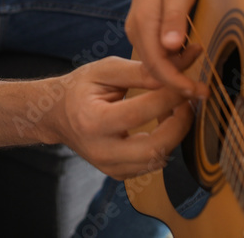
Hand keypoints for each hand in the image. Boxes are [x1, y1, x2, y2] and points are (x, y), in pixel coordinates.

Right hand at [45, 50, 200, 179]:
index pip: (140, 113)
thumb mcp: (104, 70)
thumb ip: (140, 72)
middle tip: (188, 101)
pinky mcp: (117, 173)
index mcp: (92, 121)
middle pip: (154, 148)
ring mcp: (108, 166)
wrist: (55, 114)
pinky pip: (151, 164)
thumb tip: (176, 72)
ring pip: (156, 160)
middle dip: (180, 125)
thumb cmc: (80, 87)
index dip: (169, 98)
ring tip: (175, 109)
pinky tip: (162, 123)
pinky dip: (163, 144)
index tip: (188, 83)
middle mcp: (100, 150)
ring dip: (174, 134)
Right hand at [125, 0, 206, 98]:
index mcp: (143, 25)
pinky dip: (172, 59)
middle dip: (176, 82)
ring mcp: (138, 30)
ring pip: (154, 61)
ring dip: (175, 70)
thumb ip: (175, 21)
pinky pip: (155, 52)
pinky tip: (188, 53)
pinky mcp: (144, 28)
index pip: (156, 65)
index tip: (195, 92)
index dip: (175, 83)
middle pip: (153, 67)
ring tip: (198, 67)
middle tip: (202, 90)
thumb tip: (172, 46)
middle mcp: (136, 30)